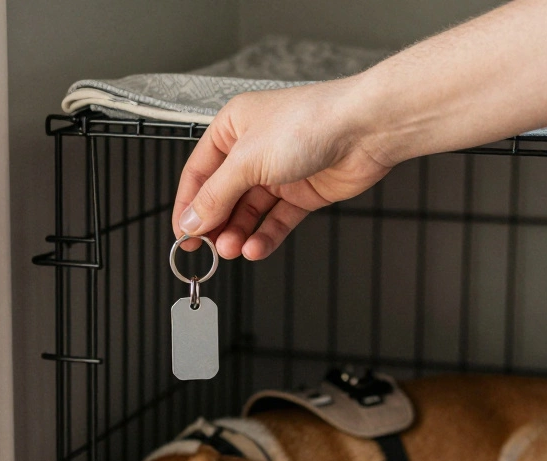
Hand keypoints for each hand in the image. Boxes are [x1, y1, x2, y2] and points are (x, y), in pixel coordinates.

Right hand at [172, 78, 392, 260]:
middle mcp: (254, 149)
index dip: (188, 205)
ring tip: (231, 250)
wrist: (365, 129)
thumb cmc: (309, 123)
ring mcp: (280, 172)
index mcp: (233, 128)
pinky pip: (276, 220)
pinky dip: (265, 236)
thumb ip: (217, 194)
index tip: (181, 235)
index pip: (199, 173)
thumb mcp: (248, 160)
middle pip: (223, 195)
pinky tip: (254, 248)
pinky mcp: (303, 192)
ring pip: (249, 211)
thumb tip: (191, 220)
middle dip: (214, 223)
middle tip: (206, 250)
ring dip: (238, 233)